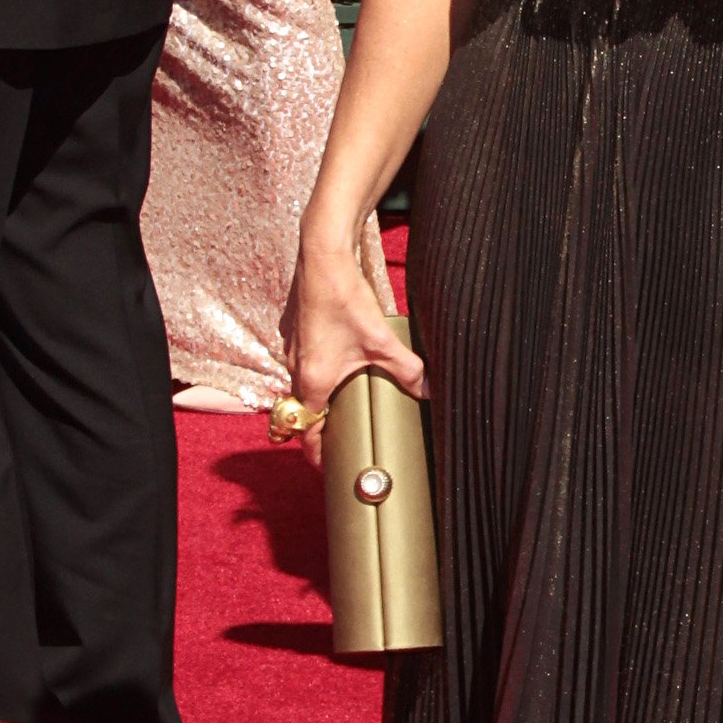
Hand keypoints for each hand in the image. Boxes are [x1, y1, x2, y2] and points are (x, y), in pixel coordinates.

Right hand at [280, 237, 425, 467]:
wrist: (322, 256)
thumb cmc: (346, 299)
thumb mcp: (382, 341)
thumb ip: (407, 371)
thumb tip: (430, 391)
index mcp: (312, 381)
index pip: (305, 432)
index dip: (317, 453)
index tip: (329, 467)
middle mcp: (295, 368)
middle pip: (303, 410)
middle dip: (322, 426)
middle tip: (343, 437)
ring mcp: (292, 348)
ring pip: (303, 384)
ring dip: (320, 396)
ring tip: (345, 402)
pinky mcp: (296, 330)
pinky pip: (304, 360)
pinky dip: (319, 368)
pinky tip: (341, 360)